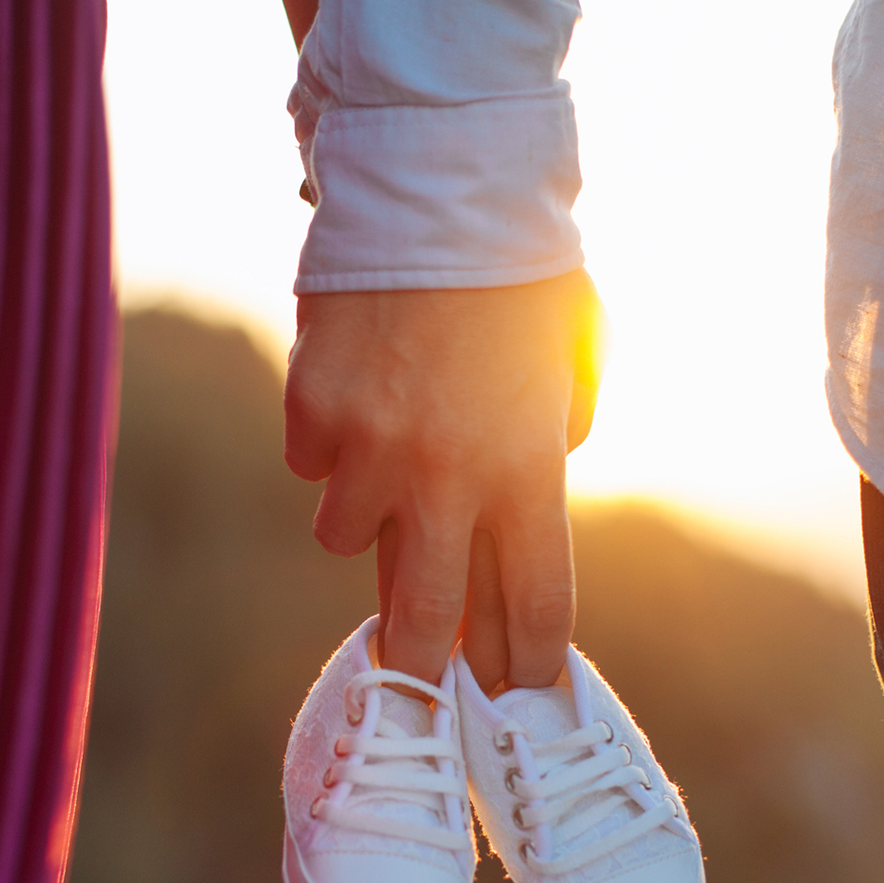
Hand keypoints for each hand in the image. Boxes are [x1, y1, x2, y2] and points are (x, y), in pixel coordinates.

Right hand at [284, 269, 602, 688]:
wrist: (435, 191)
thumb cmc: (519, 276)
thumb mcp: (573, 363)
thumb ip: (553, 442)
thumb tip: (514, 504)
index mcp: (527, 466)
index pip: (535, 599)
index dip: (528, 658)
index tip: (520, 688)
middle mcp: (446, 475)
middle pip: (424, 616)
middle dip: (422, 669)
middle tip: (418, 691)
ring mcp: (369, 449)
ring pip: (345, 540)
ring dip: (365, 520)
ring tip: (388, 462)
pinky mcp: (310, 413)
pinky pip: (313, 466)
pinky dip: (330, 449)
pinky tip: (357, 398)